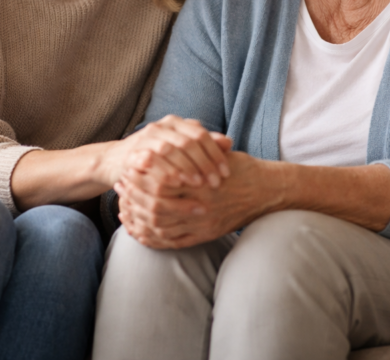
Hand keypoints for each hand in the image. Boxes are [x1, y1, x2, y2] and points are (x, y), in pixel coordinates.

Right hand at [99, 115, 232, 190]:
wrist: (117, 161)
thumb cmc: (157, 158)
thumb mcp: (181, 149)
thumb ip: (203, 144)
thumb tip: (229, 142)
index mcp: (175, 123)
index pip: (201, 134)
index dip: (215, 154)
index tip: (226, 173)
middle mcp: (161, 127)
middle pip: (188, 142)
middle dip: (204, 164)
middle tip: (216, 183)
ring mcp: (145, 138)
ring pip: (171, 150)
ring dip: (187, 168)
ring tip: (199, 185)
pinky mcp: (133, 153)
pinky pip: (151, 161)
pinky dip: (165, 172)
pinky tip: (177, 184)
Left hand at [116, 151, 280, 248]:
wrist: (269, 191)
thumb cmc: (243, 169)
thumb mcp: (217, 154)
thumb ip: (190, 153)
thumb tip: (158, 147)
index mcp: (203, 182)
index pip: (163, 180)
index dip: (143, 175)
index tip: (129, 167)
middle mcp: (202, 206)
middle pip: (157, 205)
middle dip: (135, 196)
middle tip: (120, 187)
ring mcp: (204, 224)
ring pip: (161, 226)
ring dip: (138, 218)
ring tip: (124, 207)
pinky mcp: (206, 236)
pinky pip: (172, 242)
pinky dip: (151, 238)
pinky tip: (138, 230)